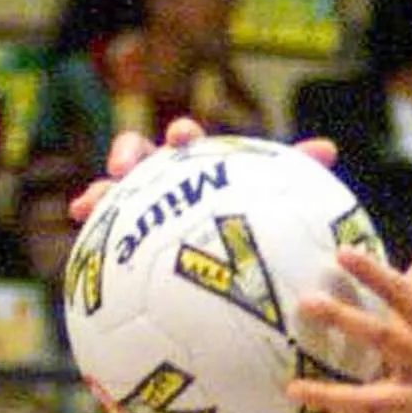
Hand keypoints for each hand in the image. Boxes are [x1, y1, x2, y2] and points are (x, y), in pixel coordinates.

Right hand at [68, 121, 336, 224]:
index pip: (185, 143)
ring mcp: (141, 204)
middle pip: (140, 155)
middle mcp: (163, 178)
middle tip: (125, 168)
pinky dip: (93, 224)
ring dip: (102, 190)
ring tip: (92, 202)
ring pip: (114, 189)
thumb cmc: (251, 229)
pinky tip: (83, 229)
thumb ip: (294, 175)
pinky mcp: (126, 233)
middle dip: (130, 153)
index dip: (180, 138)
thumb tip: (328, 149)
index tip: (179, 139)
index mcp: (196, 168)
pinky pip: (105, 229)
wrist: (230, 274)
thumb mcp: (273, 204)